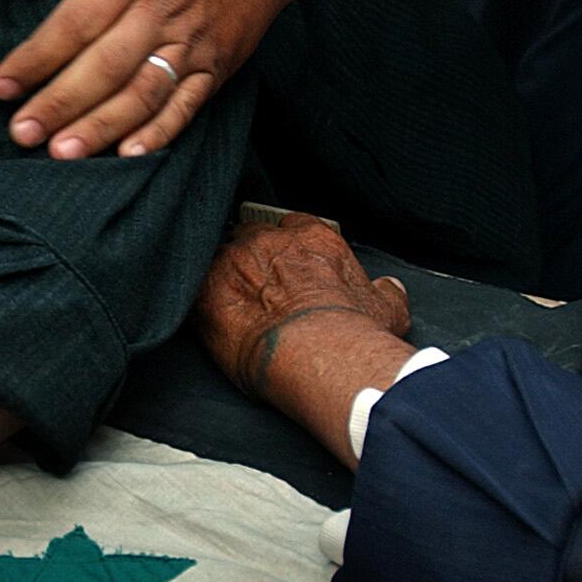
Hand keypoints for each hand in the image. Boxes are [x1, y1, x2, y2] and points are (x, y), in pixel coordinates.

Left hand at [0, 0, 294, 157]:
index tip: (0, 86)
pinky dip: (159, 132)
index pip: (72, 24)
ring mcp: (190, 43)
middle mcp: (157, 12)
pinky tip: (128, 154)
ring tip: (63, 153)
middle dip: (60, 103)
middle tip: (21, 134)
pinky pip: (187, 105)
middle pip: (103, 66)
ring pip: (141, 92)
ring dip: (102, 126)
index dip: (35, 58)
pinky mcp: (217, 65)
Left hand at [195, 217, 409, 400]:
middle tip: (255, 286)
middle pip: (250, 235)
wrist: (319, 356)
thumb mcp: (386, 309)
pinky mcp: (207, 289)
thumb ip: (384, 292)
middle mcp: (270, 241)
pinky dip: (198, 296)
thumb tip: (389, 290)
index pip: (292, 226)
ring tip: (229, 302)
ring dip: (222, 275)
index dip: (287, 245)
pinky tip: (206, 314)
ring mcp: (234, 260)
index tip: (287, 264)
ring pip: (218, 255)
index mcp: (313, 238)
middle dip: (251, 256)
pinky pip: (193, 283)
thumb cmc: (354, 334)